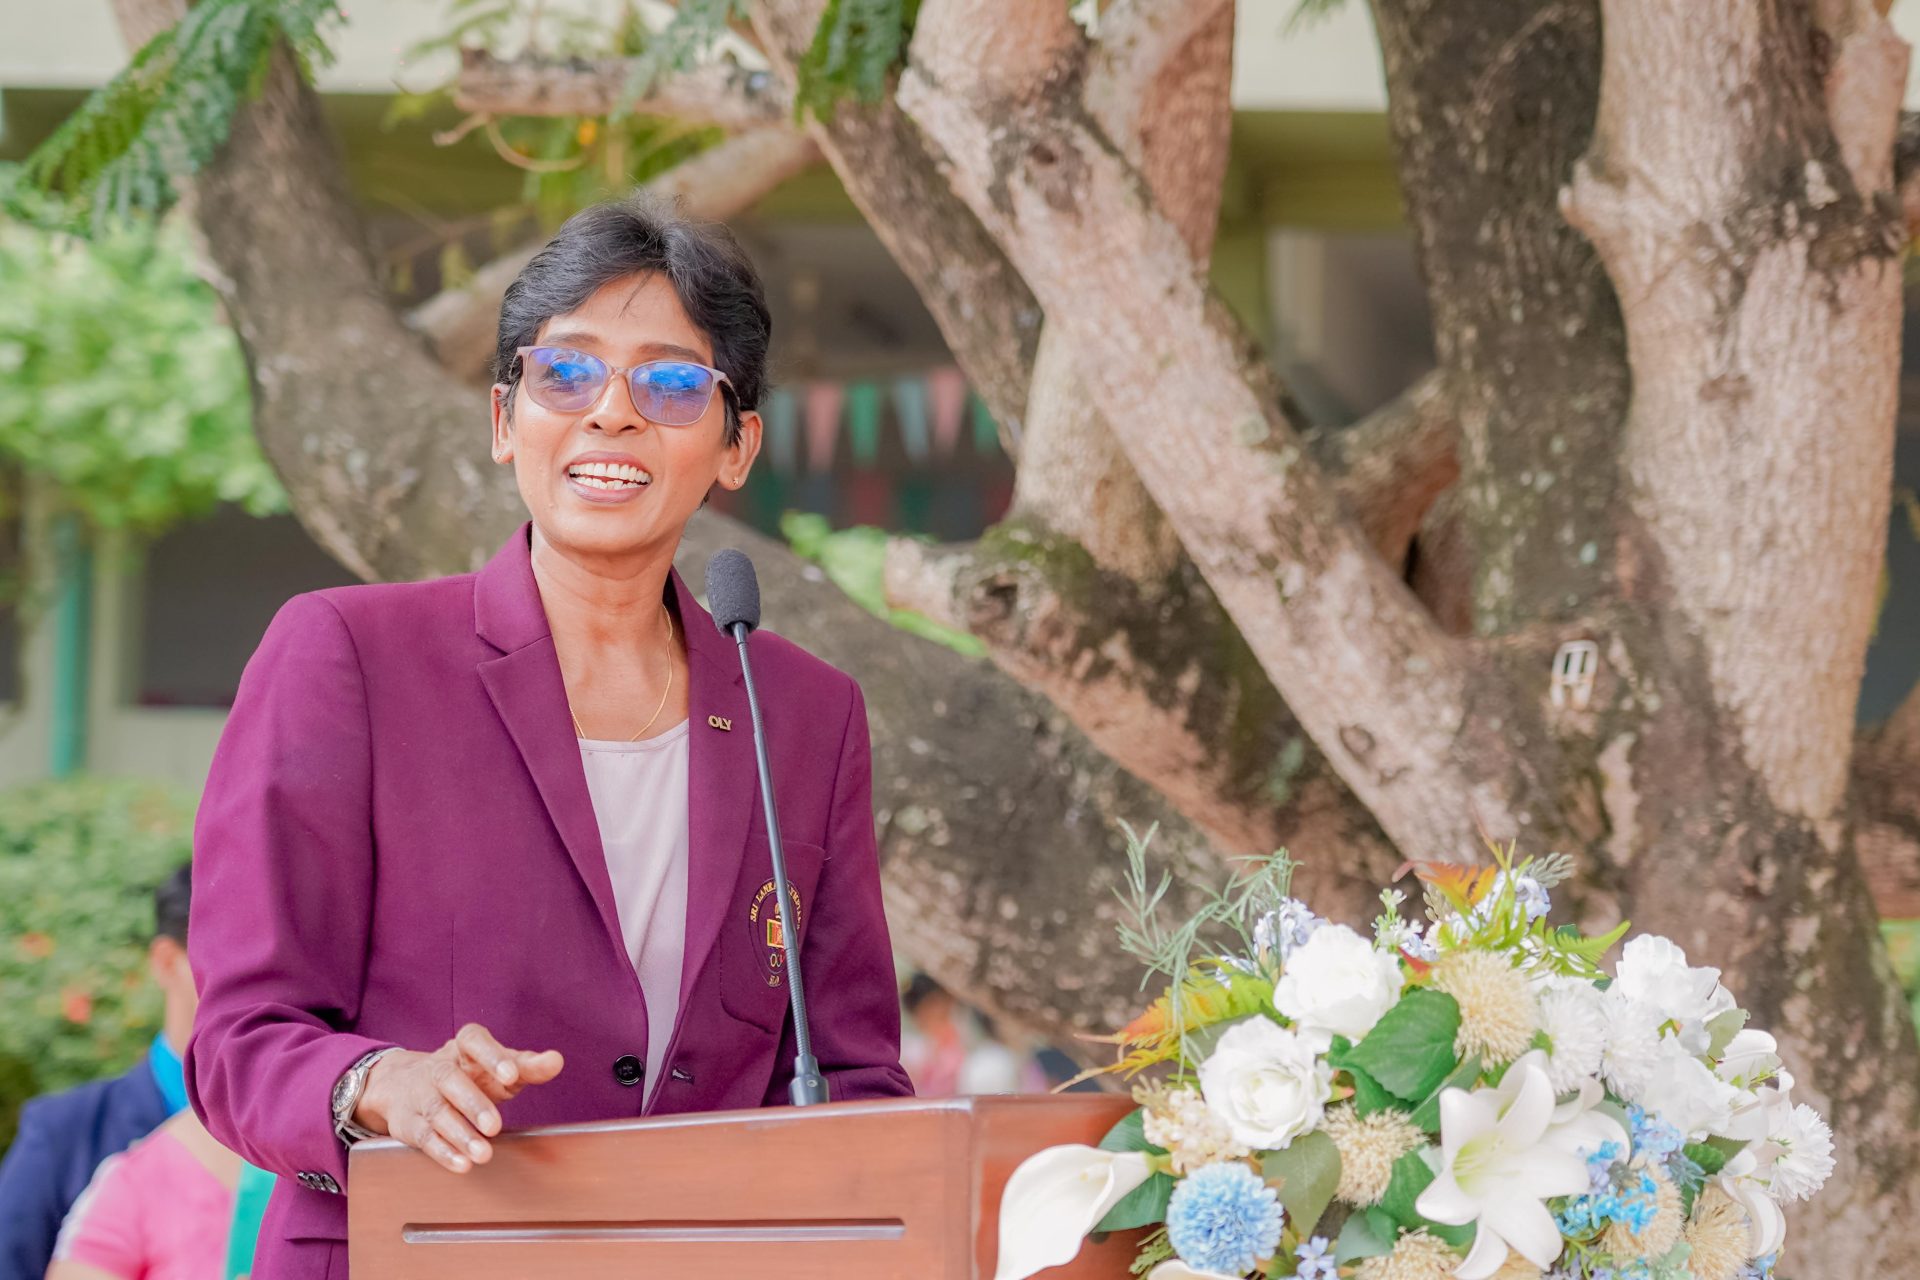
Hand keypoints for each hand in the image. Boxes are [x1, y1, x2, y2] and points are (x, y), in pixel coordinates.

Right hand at [354, 1023, 563, 1173]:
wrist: (405, 1086)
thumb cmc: (468, 1075)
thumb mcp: (498, 1067)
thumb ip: (527, 1066)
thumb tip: (556, 1060)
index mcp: (464, 1048)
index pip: (473, 1041)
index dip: (491, 1056)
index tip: (511, 1075)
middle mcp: (439, 1068)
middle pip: (451, 1080)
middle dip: (474, 1103)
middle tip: (495, 1126)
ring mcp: (421, 1095)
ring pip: (437, 1112)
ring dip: (460, 1134)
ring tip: (484, 1154)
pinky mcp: (409, 1123)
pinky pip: (424, 1137)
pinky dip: (443, 1152)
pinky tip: (462, 1164)